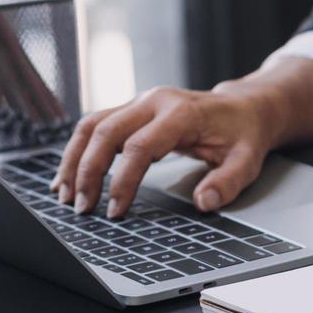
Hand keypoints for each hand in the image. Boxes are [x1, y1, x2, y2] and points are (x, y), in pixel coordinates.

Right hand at [53, 82, 278, 217]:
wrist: (245, 107)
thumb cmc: (243, 135)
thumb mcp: (246, 162)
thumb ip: (227, 183)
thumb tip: (203, 203)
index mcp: (180, 113)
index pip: (140, 147)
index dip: (124, 181)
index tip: (116, 211)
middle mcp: (154, 101)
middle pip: (105, 131)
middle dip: (88, 172)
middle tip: (82, 208)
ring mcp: (140, 102)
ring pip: (92, 125)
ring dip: (74, 160)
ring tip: (65, 195)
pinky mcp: (132, 109)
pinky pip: (96, 125)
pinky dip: (79, 150)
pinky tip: (69, 176)